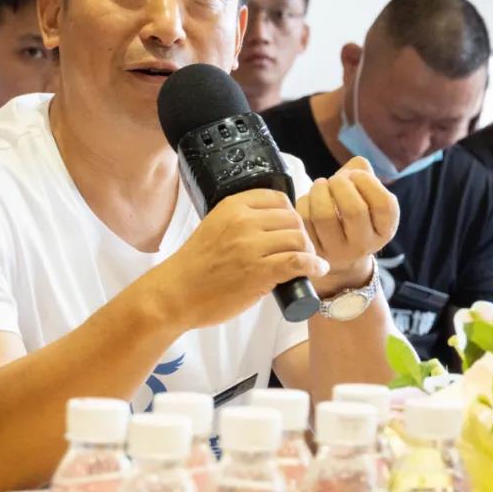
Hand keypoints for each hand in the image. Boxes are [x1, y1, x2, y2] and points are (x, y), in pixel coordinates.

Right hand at [146, 189, 328, 330]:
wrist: (175, 293)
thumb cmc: (194, 266)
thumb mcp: (213, 226)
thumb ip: (239, 221)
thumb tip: (271, 225)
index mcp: (232, 206)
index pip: (277, 198)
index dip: (290, 213)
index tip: (290, 228)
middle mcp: (243, 221)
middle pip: (292, 218)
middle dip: (301, 233)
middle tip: (300, 249)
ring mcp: (251, 246)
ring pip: (298, 238)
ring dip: (308, 250)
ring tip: (306, 261)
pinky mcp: (259, 272)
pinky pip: (297, 261)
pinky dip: (313, 265)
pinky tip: (316, 269)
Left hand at [297, 156, 398, 294]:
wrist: (340, 257)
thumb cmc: (352, 214)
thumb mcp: (366, 197)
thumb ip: (364, 174)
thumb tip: (357, 164)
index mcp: (385, 230)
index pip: (384, 205)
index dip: (368, 182)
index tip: (357, 175)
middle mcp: (364, 244)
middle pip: (354, 210)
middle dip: (341, 184)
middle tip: (336, 180)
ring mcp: (338, 251)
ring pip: (325, 215)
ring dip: (320, 190)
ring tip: (321, 185)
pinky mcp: (313, 251)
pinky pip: (305, 220)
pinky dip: (304, 201)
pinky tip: (310, 199)